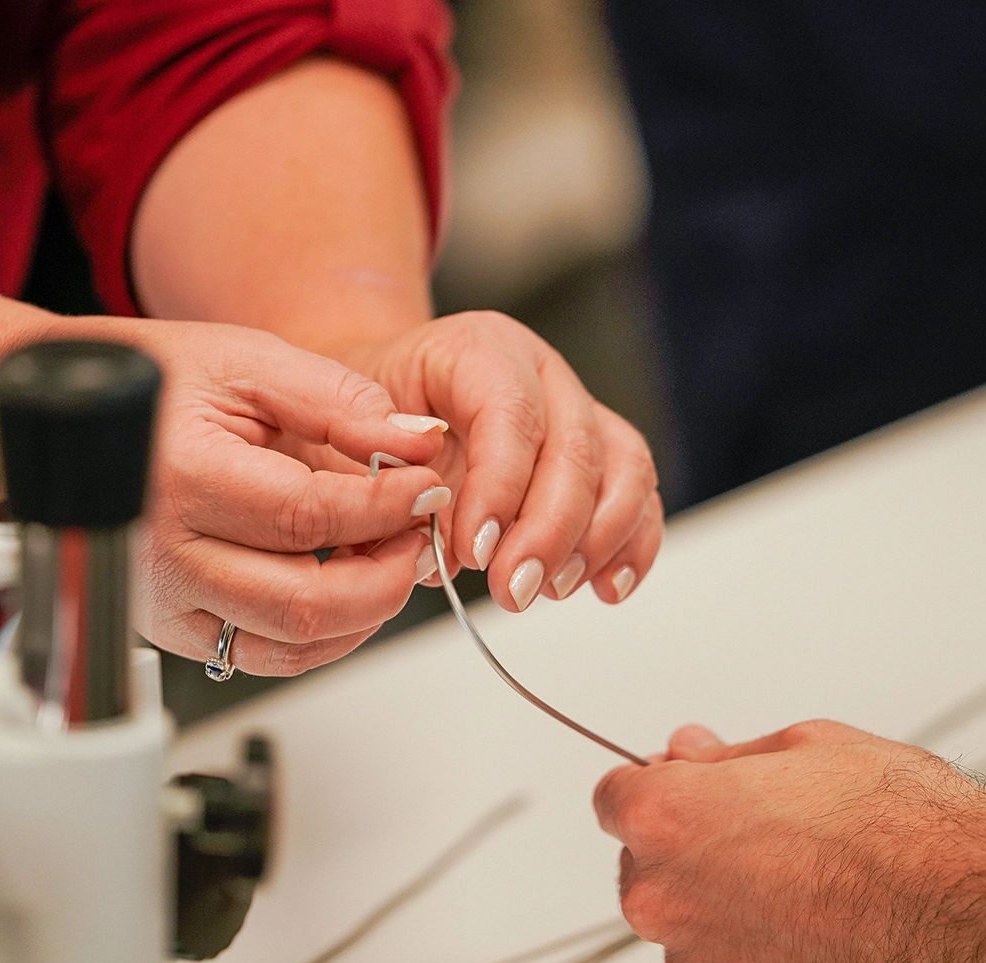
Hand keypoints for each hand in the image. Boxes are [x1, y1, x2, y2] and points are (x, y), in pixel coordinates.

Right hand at [72, 316, 450, 675]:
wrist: (75, 417)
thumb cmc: (153, 382)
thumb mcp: (251, 363)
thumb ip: (341, 402)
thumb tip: (418, 443)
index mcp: (182, 479)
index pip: (309, 518)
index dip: (386, 508)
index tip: (428, 488)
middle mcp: (165, 555)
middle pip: (305, 602)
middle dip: (387, 576)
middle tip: (418, 534)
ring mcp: (165, 602)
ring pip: (291, 645)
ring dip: (363, 612)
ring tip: (387, 556)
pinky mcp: (172, 628)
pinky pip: (263, 657)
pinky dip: (323, 634)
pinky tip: (346, 585)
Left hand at [343, 312, 662, 611]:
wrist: (376, 407)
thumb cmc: (362, 420)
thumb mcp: (347, 436)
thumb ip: (391, 482)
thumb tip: (445, 548)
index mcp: (479, 349)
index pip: (510, 411)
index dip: (501, 485)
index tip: (474, 551)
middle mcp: (542, 372)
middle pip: (575, 445)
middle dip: (549, 530)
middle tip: (513, 590)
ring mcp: (579, 409)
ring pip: (622, 466)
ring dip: (595, 540)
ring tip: (548, 590)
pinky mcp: (601, 453)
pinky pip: (637, 493)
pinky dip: (630, 544)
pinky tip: (603, 590)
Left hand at [593, 722, 985, 962]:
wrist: (985, 914)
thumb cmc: (911, 828)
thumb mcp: (812, 746)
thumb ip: (727, 757)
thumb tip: (689, 755)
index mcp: (670, 819)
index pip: (616, 797)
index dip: (661, 790)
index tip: (693, 795)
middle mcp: (666, 901)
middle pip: (648, 871)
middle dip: (695, 856)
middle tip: (778, 846)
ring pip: (693, 938)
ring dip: (732, 920)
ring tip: (817, 900)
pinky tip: (826, 948)